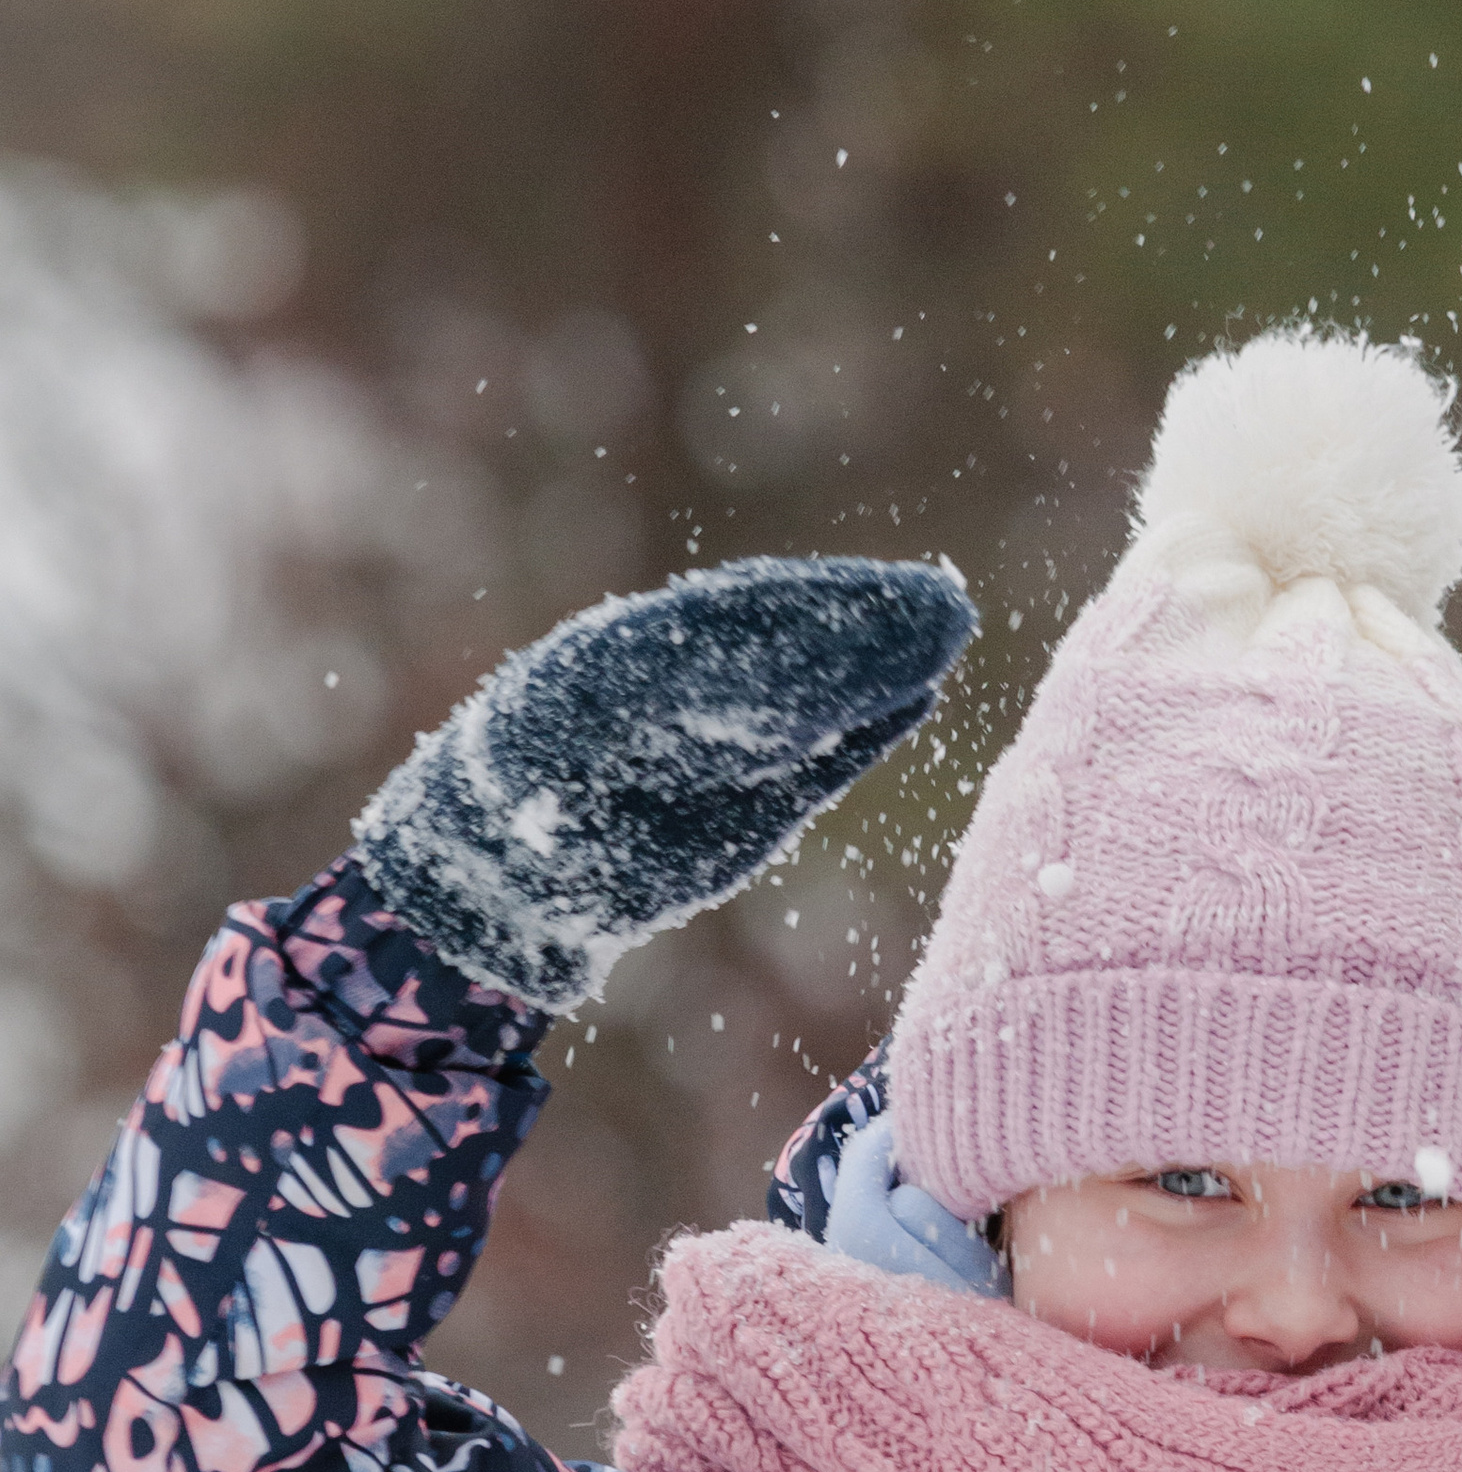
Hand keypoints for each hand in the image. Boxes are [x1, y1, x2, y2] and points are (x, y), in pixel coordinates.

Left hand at [354, 554, 974, 1009]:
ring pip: (822, 699)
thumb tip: (808, 666)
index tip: (893, 590)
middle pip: (801, 644)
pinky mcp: (753, 802)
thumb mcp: (608, 719)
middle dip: (873, 623)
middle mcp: (697, 684)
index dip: (828, 599)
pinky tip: (917, 699)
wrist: (502, 881)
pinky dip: (869, 730)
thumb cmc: (535, 789)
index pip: (755, 610)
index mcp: (650, 645)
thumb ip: (708, 689)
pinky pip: (822, 758)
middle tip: (945, 605)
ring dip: (886, 670)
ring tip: (950, 636)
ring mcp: (730, 741)